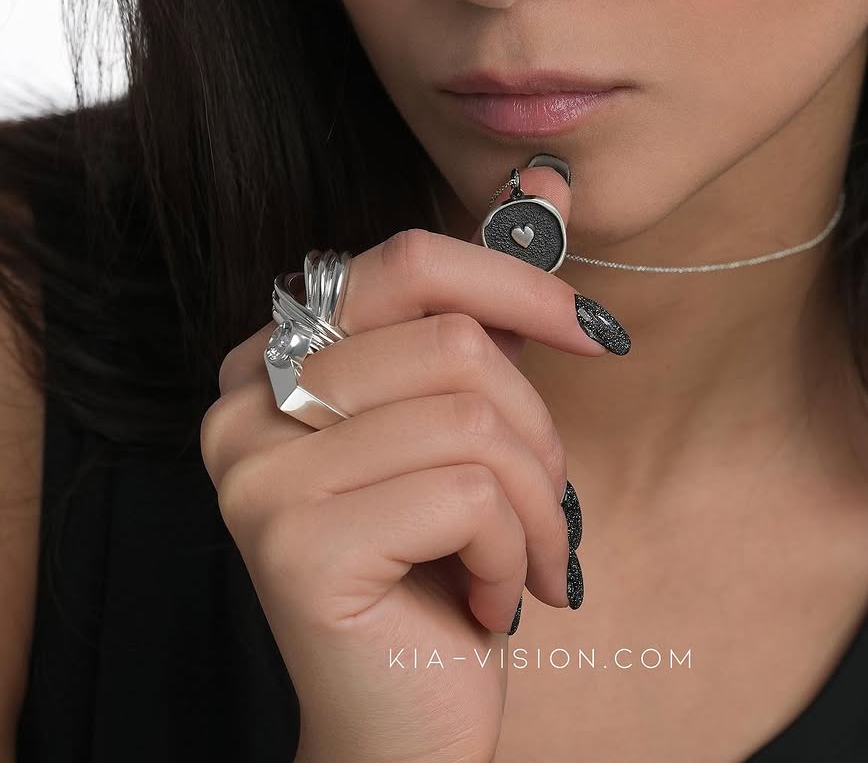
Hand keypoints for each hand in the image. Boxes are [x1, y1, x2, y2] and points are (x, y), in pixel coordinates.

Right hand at [200, 165, 620, 762]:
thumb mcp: (466, 422)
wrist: (403, 720)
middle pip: (453, 345)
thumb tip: (548, 185)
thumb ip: (490, 302)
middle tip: (548, 507)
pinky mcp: (294, 542)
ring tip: (530, 559)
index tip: (596, 334)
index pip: (407, 264)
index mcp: (276, 357)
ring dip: (538, 504)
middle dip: (537, 434)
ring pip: (471, 418)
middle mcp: (244, 402)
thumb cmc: (440, 562)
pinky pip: (466, 494)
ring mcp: (256, 471)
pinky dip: (515, 551)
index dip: (517, 286)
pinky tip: (492, 600)